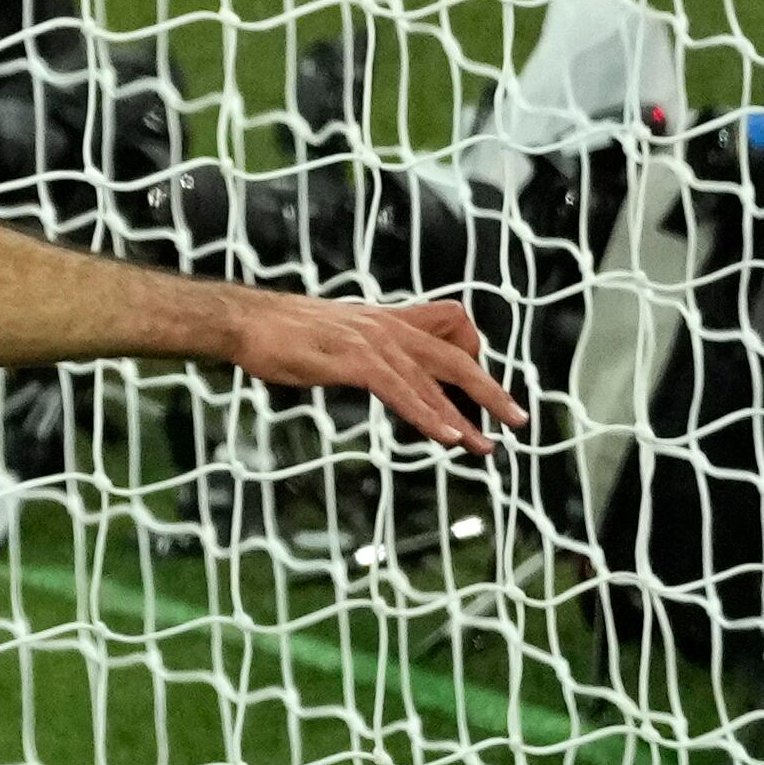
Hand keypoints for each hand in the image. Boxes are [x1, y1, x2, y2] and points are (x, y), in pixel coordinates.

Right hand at [226, 295, 524, 448]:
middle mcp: (389, 327)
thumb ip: (363, 350)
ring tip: (485, 445)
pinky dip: (428, 414)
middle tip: (517, 420)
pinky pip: (403, 391)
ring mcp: (374, 343)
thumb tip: (373, 370)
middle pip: (458, 357)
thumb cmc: (281, 333)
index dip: (471, 353)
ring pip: (435, 380)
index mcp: (387, 319)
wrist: (245, 321)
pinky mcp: (355, 361)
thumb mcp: (334, 335)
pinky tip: (446, 436)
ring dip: (466, 415)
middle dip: (491, 391)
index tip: (478, 387)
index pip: (450, 325)